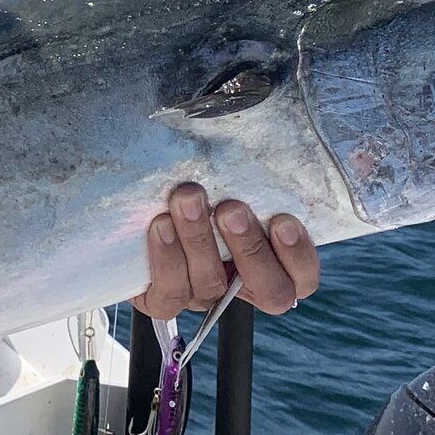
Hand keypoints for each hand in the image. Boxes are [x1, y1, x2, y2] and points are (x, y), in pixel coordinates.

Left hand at [132, 182, 319, 319]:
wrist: (132, 208)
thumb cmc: (194, 185)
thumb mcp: (225, 179)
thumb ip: (246, 174)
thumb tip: (261, 134)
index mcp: (270, 262)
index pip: (301, 278)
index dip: (299, 257)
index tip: (283, 220)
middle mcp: (240, 287)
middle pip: (269, 292)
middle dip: (252, 249)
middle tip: (231, 209)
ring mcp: (202, 296)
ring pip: (211, 284)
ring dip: (200, 240)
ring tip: (188, 199)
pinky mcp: (162, 300)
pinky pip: (169, 293)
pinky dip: (166, 257)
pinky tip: (160, 224)